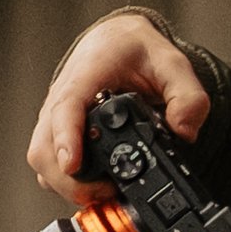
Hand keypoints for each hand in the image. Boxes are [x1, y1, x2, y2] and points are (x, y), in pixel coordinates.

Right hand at [30, 9, 205, 198]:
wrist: (117, 41)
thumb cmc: (137, 50)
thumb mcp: (173, 64)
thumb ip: (187, 96)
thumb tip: (184, 132)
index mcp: (86, 75)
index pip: (66, 107)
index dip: (66, 138)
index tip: (73, 164)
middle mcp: (62, 97)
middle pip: (45, 146)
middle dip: (70, 179)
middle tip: (109, 189)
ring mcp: (54, 117)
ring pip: (42, 159)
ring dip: (67, 184)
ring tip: (106, 190)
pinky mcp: (55, 132)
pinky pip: (49, 164)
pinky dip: (67, 182)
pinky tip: (97, 185)